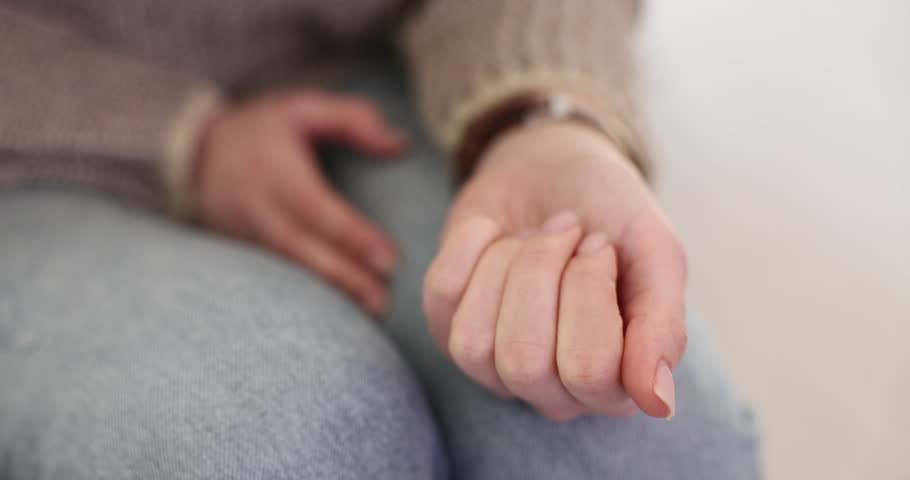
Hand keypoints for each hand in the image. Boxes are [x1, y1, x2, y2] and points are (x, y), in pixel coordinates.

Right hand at [196, 90, 405, 314]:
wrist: (199, 152)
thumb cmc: (265, 128)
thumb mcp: (305, 107)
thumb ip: (353, 119)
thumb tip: (400, 145)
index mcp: (275, 170)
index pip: (317, 209)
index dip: (352, 236)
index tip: (389, 260)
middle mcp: (258, 206)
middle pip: (304, 248)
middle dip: (345, 277)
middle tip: (384, 301)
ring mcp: (247, 232)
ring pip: (291, 267)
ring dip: (332, 292)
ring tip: (373, 309)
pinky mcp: (245, 249)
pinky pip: (280, 275)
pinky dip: (311, 293)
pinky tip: (342, 308)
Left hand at [423, 121, 686, 419]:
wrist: (555, 167)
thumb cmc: (612, 214)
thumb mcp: (655, 253)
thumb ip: (664, 326)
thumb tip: (658, 404)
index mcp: (615, 383)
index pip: (589, 369)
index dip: (589, 290)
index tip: (601, 244)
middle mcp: (555, 391)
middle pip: (524, 360)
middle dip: (542, 272)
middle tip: (567, 233)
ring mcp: (494, 367)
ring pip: (475, 343)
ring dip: (506, 263)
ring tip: (532, 236)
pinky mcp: (447, 330)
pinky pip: (443, 298)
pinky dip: (470, 245)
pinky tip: (494, 233)